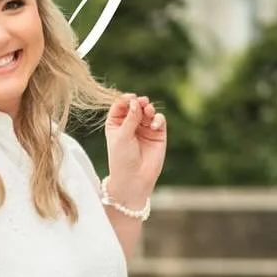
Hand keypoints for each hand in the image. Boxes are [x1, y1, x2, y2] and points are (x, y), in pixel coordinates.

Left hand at [104, 92, 165, 206]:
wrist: (134, 179)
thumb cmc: (122, 159)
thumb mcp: (122, 136)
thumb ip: (130, 118)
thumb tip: (136, 101)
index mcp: (116, 124)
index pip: (120, 105)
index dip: (125, 99)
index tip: (130, 98)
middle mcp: (130, 124)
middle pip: (135, 106)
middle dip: (139, 102)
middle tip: (142, 102)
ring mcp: (144, 128)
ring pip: (148, 111)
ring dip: (149, 108)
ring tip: (148, 111)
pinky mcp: (158, 134)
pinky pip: (159, 120)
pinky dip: (158, 119)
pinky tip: (154, 126)